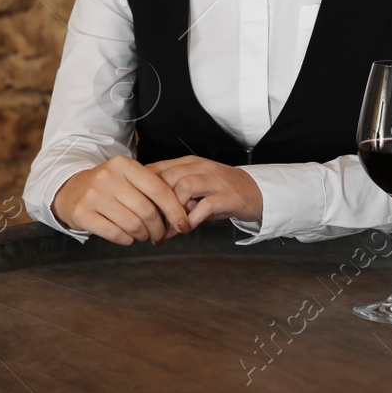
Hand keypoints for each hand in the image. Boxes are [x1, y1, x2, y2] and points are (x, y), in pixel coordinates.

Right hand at [50, 155, 190, 245]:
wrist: (69, 190)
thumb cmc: (107, 187)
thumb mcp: (127, 177)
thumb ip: (152, 189)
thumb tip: (181, 214)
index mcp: (124, 165)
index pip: (159, 189)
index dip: (175, 210)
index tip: (184, 224)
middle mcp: (108, 177)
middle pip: (147, 211)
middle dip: (159, 229)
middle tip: (160, 235)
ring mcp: (93, 195)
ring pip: (133, 225)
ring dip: (144, 236)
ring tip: (143, 235)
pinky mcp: (82, 213)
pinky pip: (116, 235)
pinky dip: (127, 240)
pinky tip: (126, 237)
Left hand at [147, 155, 262, 229]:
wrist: (254, 191)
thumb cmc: (218, 192)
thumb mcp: (193, 187)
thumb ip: (172, 193)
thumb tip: (147, 211)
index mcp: (187, 163)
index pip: (156, 169)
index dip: (143, 189)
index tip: (137, 209)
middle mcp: (199, 167)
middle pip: (166, 178)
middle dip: (155, 203)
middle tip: (151, 223)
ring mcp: (214, 180)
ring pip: (183, 187)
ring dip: (172, 210)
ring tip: (168, 228)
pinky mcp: (227, 196)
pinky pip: (204, 206)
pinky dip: (192, 219)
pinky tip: (186, 229)